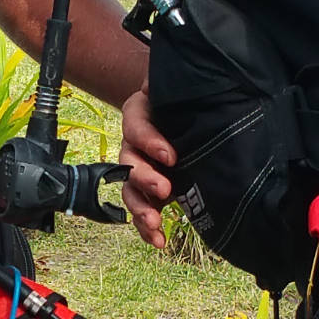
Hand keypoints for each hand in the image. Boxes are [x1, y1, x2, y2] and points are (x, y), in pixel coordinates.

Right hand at [118, 89, 174, 246]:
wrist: (190, 111)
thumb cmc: (184, 96)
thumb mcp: (178, 85)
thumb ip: (176, 80)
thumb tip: (172, 77)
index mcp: (139, 114)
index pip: (136, 125)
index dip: (150, 141)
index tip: (172, 156)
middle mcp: (134, 143)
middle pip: (128, 162)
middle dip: (144, 179)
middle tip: (164, 189)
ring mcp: (140, 169)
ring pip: (129, 191)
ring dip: (140, 209)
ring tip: (155, 224)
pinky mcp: (151, 191)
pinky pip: (142, 210)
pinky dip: (147, 228)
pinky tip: (159, 241)